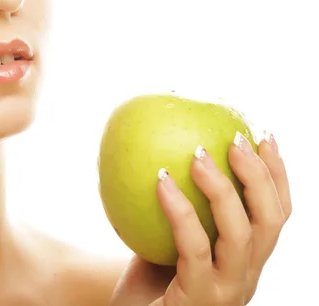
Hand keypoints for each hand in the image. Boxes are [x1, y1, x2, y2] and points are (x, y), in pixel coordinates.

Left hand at [110, 132, 291, 305]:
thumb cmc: (146, 281)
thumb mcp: (163, 238)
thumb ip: (174, 206)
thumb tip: (164, 151)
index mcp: (244, 261)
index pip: (275, 215)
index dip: (277, 175)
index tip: (263, 135)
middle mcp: (244, 277)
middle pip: (270, 222)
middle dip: (259, 175)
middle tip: (236, 138)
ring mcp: (225, 293)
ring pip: (241, 235)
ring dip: (222, 188)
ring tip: (198, 153)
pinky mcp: (198, 301)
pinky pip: (193, 249)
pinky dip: (181, 211)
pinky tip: (161, 181)